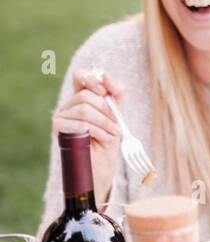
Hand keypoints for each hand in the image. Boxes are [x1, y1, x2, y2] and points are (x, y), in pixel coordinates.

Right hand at [52, 68, 124, 203]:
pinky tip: (106, 138)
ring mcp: (61, 115)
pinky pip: (79, 123)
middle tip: (117, 125)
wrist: (102, 165)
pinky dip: (97, 130)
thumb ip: (117, 94)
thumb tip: (106, 76)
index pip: (81, 75)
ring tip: (114, 134)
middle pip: (86, 95)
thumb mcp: (118, 114)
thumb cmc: (109, 139)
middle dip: (107, 110)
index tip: (104, 90)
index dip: (91, 78)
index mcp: (83, 97)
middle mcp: (69, 104)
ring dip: (105, 122)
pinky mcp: (58, 128)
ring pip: (84, 109)